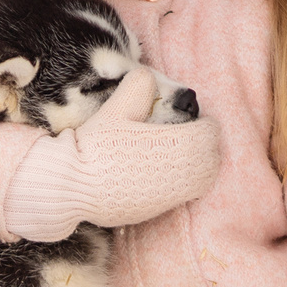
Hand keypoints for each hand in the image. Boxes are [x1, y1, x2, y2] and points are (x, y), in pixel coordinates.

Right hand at [6, 68, 221, 239]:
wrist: (74, 186)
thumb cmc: (97, 146)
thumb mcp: (117, 108)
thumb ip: (139, 86)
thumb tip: (148, 75)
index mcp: (184, 144)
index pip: (211, 130)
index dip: (200, 120)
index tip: (185, 118)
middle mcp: (188, 173)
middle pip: (212, 156)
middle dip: (201, 143)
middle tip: (181, 133)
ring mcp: (175, 196)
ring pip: (203, 178)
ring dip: (195, 164)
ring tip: (173, 154)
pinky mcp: (160, 211)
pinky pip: (185, 194)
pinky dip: (180, 182)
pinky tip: (158, 173)